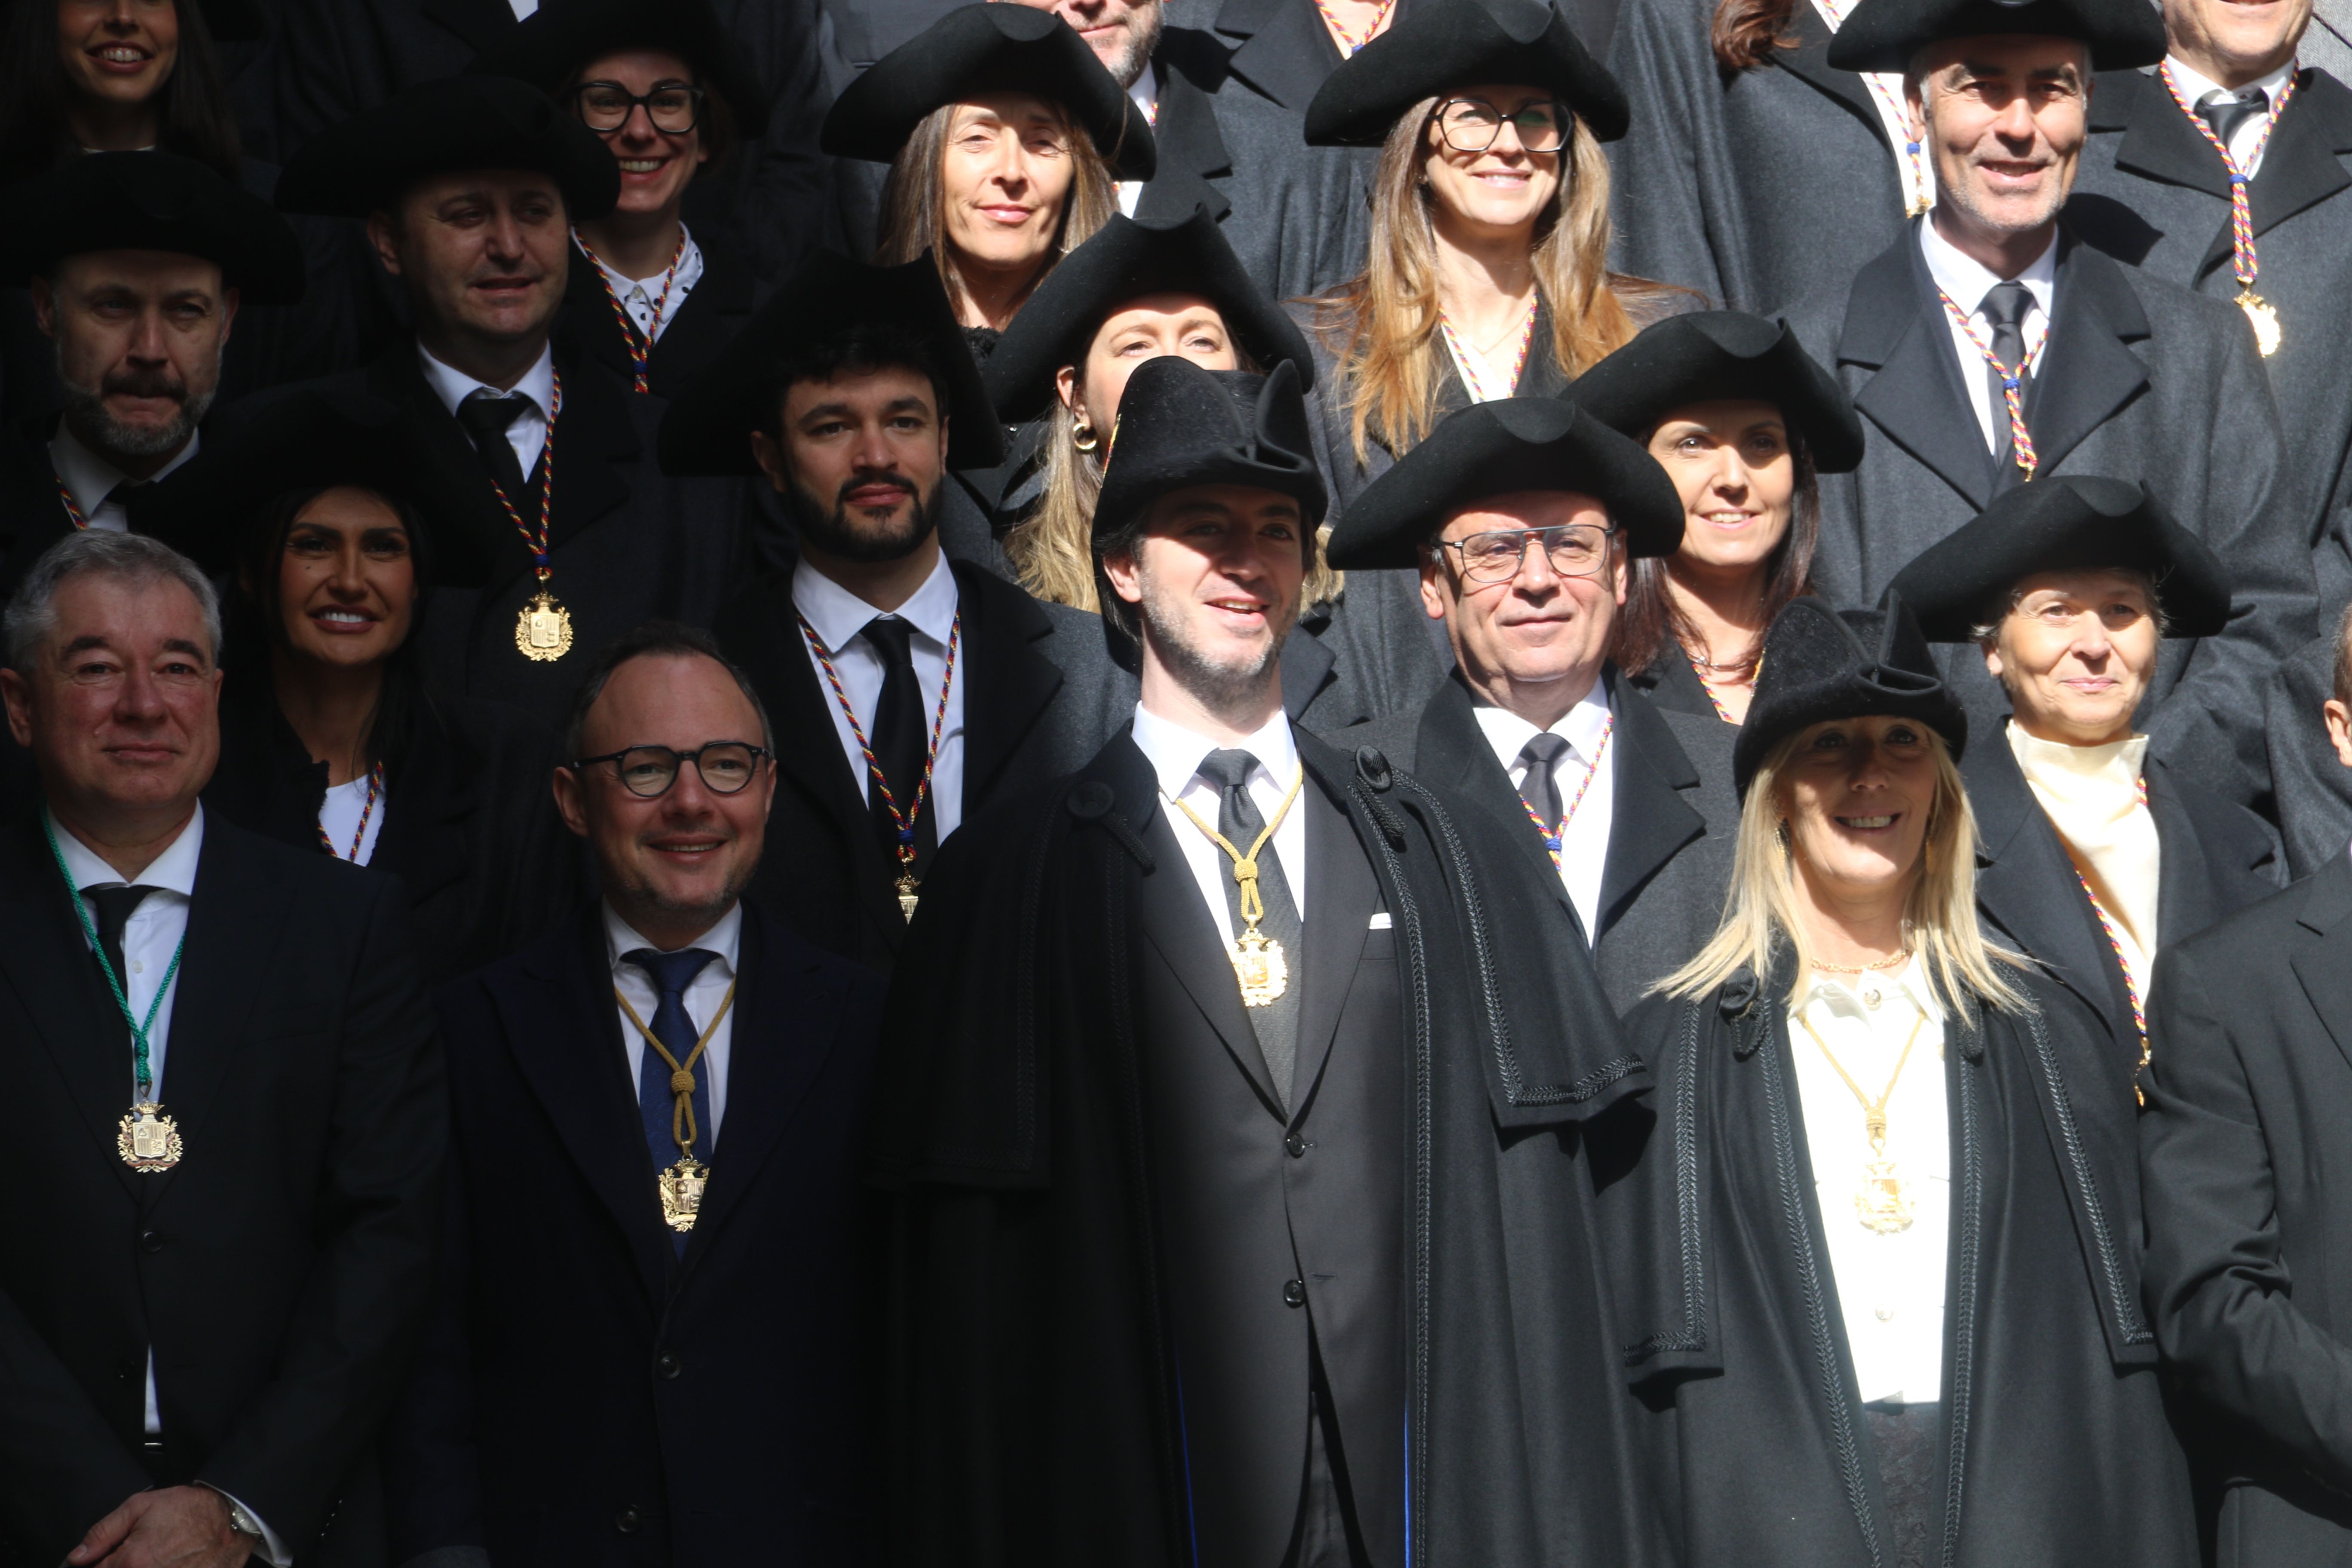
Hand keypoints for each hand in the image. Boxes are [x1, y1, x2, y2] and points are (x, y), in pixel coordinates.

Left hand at [68, 1486, 255, 1567]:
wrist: (232, 1517)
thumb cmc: (188, 1509)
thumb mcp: (141, 1506)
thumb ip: (103, 1532)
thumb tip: (76, 1557)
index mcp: (130, 1561)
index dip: (97, 1565)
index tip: (108, 1558)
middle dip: (121, 1565)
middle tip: (138, 1554)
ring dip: (141, 1567)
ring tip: (156, 1556)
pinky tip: (169, 1561)